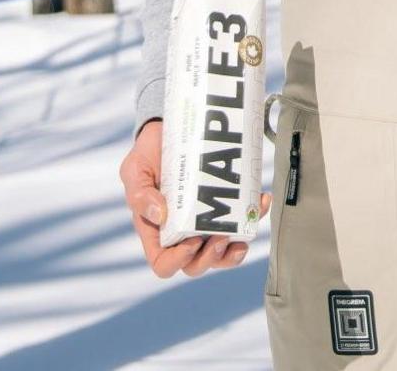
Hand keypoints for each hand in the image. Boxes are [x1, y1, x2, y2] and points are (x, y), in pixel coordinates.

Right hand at [119, 118, 269, 277]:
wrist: (172, 131)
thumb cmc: (148, 156)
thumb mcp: (135, 171)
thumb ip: (140, 194)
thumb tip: (160, 215)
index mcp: (157, 231)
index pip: (164, 263)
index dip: (178, 261)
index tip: (191, 242)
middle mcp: (182, 233)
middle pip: (197, 265)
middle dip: (211, 258)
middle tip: (221, 237)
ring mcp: (206, 223)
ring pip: (223, 254)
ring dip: (234, 252)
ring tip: (243, 234)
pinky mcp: (227, 207)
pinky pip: (244, 221)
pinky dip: (256, 215)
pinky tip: (262, 200)